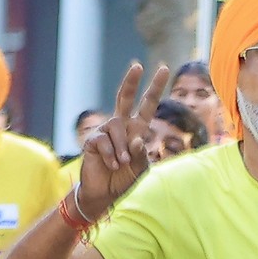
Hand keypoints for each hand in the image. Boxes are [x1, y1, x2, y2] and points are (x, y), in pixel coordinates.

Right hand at [78, 60, 174, 222]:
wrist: (104, 193)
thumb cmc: (124, 179)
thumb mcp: (139, 169)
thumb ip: (141, 155)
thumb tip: (137, 140)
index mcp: (137, 130)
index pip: (147, 105)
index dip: (155, 88)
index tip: (164, 69)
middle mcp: (121, 125)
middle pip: (124, 97)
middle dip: (132, 81)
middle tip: (138, 66)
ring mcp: (106, 130)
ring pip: (117, 128)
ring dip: (121, 149)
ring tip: (121, 164)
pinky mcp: (93, 139)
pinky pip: (104, 141)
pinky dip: (110, 156)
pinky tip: (110, 165)